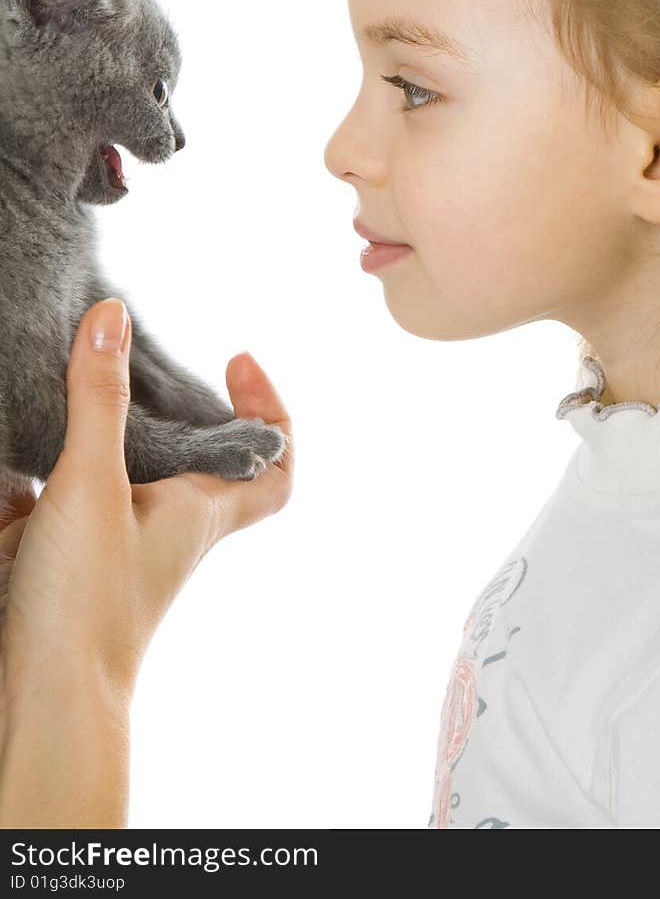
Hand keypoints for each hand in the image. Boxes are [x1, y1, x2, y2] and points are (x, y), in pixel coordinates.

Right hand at [0, 297, 293, 721]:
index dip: (272, 410)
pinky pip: (76, 496)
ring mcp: (121, 544)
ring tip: (81, 377)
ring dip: (117, 426)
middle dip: (187, 404)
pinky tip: (25, 438)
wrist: (42, 702)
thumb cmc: (88, 605)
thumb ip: (99, 400)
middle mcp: (172, 525)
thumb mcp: (92, 484)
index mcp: (203, 508)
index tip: (236, 359)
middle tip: (146, 357)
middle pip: (206, 459)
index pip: (275, 463)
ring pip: (138, 473)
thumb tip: (113, 318)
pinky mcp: (71, 559)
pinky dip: (60, 460)